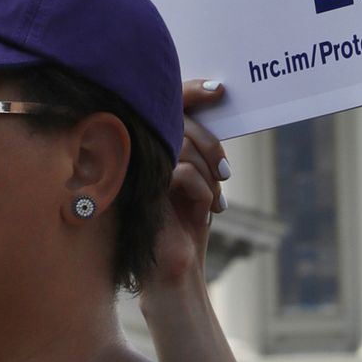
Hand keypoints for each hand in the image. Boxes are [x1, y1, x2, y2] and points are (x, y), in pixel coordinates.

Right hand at [137, 79, 239, 361]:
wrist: (175, 272)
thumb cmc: (186, 227)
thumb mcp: (196, 180)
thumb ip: (195, 148)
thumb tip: (216, 104)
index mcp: (147, 147)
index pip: (167, 103)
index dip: (191, 89)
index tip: (219, 89)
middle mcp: (136, 155)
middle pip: (179, 121)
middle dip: (211, 145)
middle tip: (225, 173)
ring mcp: (136, 171)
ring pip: (184, 147)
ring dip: (210, 175)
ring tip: (216, 200)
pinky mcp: (142, 191)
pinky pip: (183, 173)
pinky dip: (204, 192)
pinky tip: (208, 213)